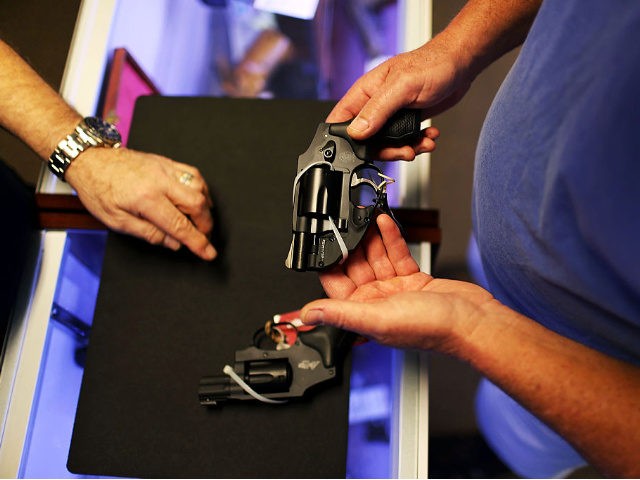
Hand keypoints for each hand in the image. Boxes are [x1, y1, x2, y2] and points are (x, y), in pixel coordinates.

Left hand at [65, 147, 216, 259]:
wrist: (90, 159)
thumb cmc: (98, 189)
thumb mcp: (117, 221)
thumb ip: (149, 233)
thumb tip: (173, 242)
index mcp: (145, 199)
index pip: (180, 225)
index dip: (197, 242)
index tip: (208, 253)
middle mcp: (160, 181)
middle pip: (197, 204)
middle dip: (206, 225)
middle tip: (203, 238)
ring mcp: (165, 169)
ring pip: (200, 187)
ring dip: (205, 207)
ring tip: (200, 220)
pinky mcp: (166, 162)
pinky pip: (193, 174)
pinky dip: (201, 189)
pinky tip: (197, 199)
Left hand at [300, 214, 494, 353]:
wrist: (471, 321)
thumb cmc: (431, 328)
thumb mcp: (378, 319)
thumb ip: (341, 314)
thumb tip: (307, 315)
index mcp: (362, 315)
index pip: (336, 284)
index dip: (330, 261)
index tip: (324, 240)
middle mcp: (375, 302)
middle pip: (355, 266)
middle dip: (352, 244)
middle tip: (346, 220)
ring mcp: (394, 289)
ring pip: (375, 256)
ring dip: (370, 237)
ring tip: (363, 215)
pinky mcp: (412, 278)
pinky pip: (395, 254)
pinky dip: (390, 238)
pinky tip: (384, 223)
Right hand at [326, 37, 472, 159]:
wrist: (460, 64)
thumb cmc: (432, 64)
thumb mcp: (401, 87)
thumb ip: (377, 109)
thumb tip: (356, 131)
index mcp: (365, 92)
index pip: (341, 119)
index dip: (344, 139)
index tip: (360, 151)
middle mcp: (374, 104)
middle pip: (364, 140)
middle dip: (385, 150)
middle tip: (403, 150)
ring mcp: (390, 114)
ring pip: (386, 144)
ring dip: (405, 149)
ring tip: (421, 144)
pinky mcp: (406, 120)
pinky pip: (404, 141)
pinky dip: (417, 144)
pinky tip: (428, 137)